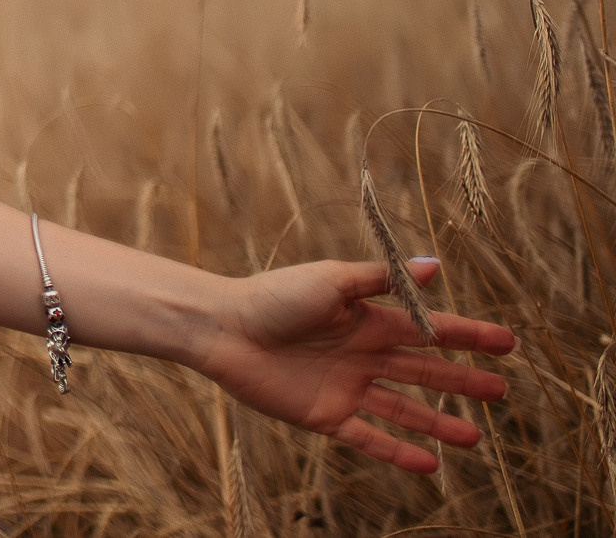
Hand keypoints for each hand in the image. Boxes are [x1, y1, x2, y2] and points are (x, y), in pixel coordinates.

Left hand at [195, 255, 516, 472]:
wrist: (223, 327)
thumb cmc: (273, 296)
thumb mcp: (332, 280)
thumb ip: (382, 279)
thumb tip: (435, 265)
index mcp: (367, 319)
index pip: (429, 331)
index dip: (469, 336)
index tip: (508, 342)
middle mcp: (362, 355)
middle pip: (424, 372)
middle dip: (463, 382)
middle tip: (502, 391)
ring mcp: (345, 386)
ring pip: (404, 409)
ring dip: (438, 423)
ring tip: (475, 438)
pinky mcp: (325, 414)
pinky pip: (369, 437)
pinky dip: (398, 452)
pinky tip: (429, 466)